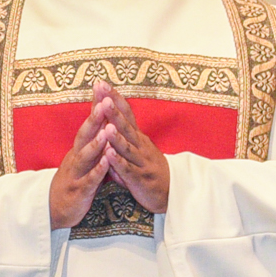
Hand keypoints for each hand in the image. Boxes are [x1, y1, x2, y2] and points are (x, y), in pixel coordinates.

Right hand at [45, 103, 108, 229]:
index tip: (103, 88)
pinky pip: (90, 179)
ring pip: (86, 155)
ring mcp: (76, 173)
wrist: (55, 211)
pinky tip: (107, 162)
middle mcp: (76, 157)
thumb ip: (94, 143)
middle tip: (104, 100)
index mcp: (80, 149)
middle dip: (95, 118)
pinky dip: (98, 170)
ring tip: (107, 129)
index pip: (89, 124)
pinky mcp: (79, 190)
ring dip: (96, 142)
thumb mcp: (84, 160)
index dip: (95, 107)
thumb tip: (104, 121)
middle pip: (85, 134)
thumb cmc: (74, 183)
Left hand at [92, 82, 169, 212]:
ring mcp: (141, 161)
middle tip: (104, 95)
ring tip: (106, 124)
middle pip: (126, 126)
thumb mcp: (138, 149)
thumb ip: (123, 137)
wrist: (173, 192)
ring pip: (127, 147)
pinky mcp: (140, 178)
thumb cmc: (150, 169)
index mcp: (138, 137)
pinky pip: (127, 169)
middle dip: (114, 111)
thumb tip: (109, 120)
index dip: (115, 99)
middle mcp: (140, 146)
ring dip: (116, 135)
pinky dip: (118, 161)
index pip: (126, 113)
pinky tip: (109, 153)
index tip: (102, 84)